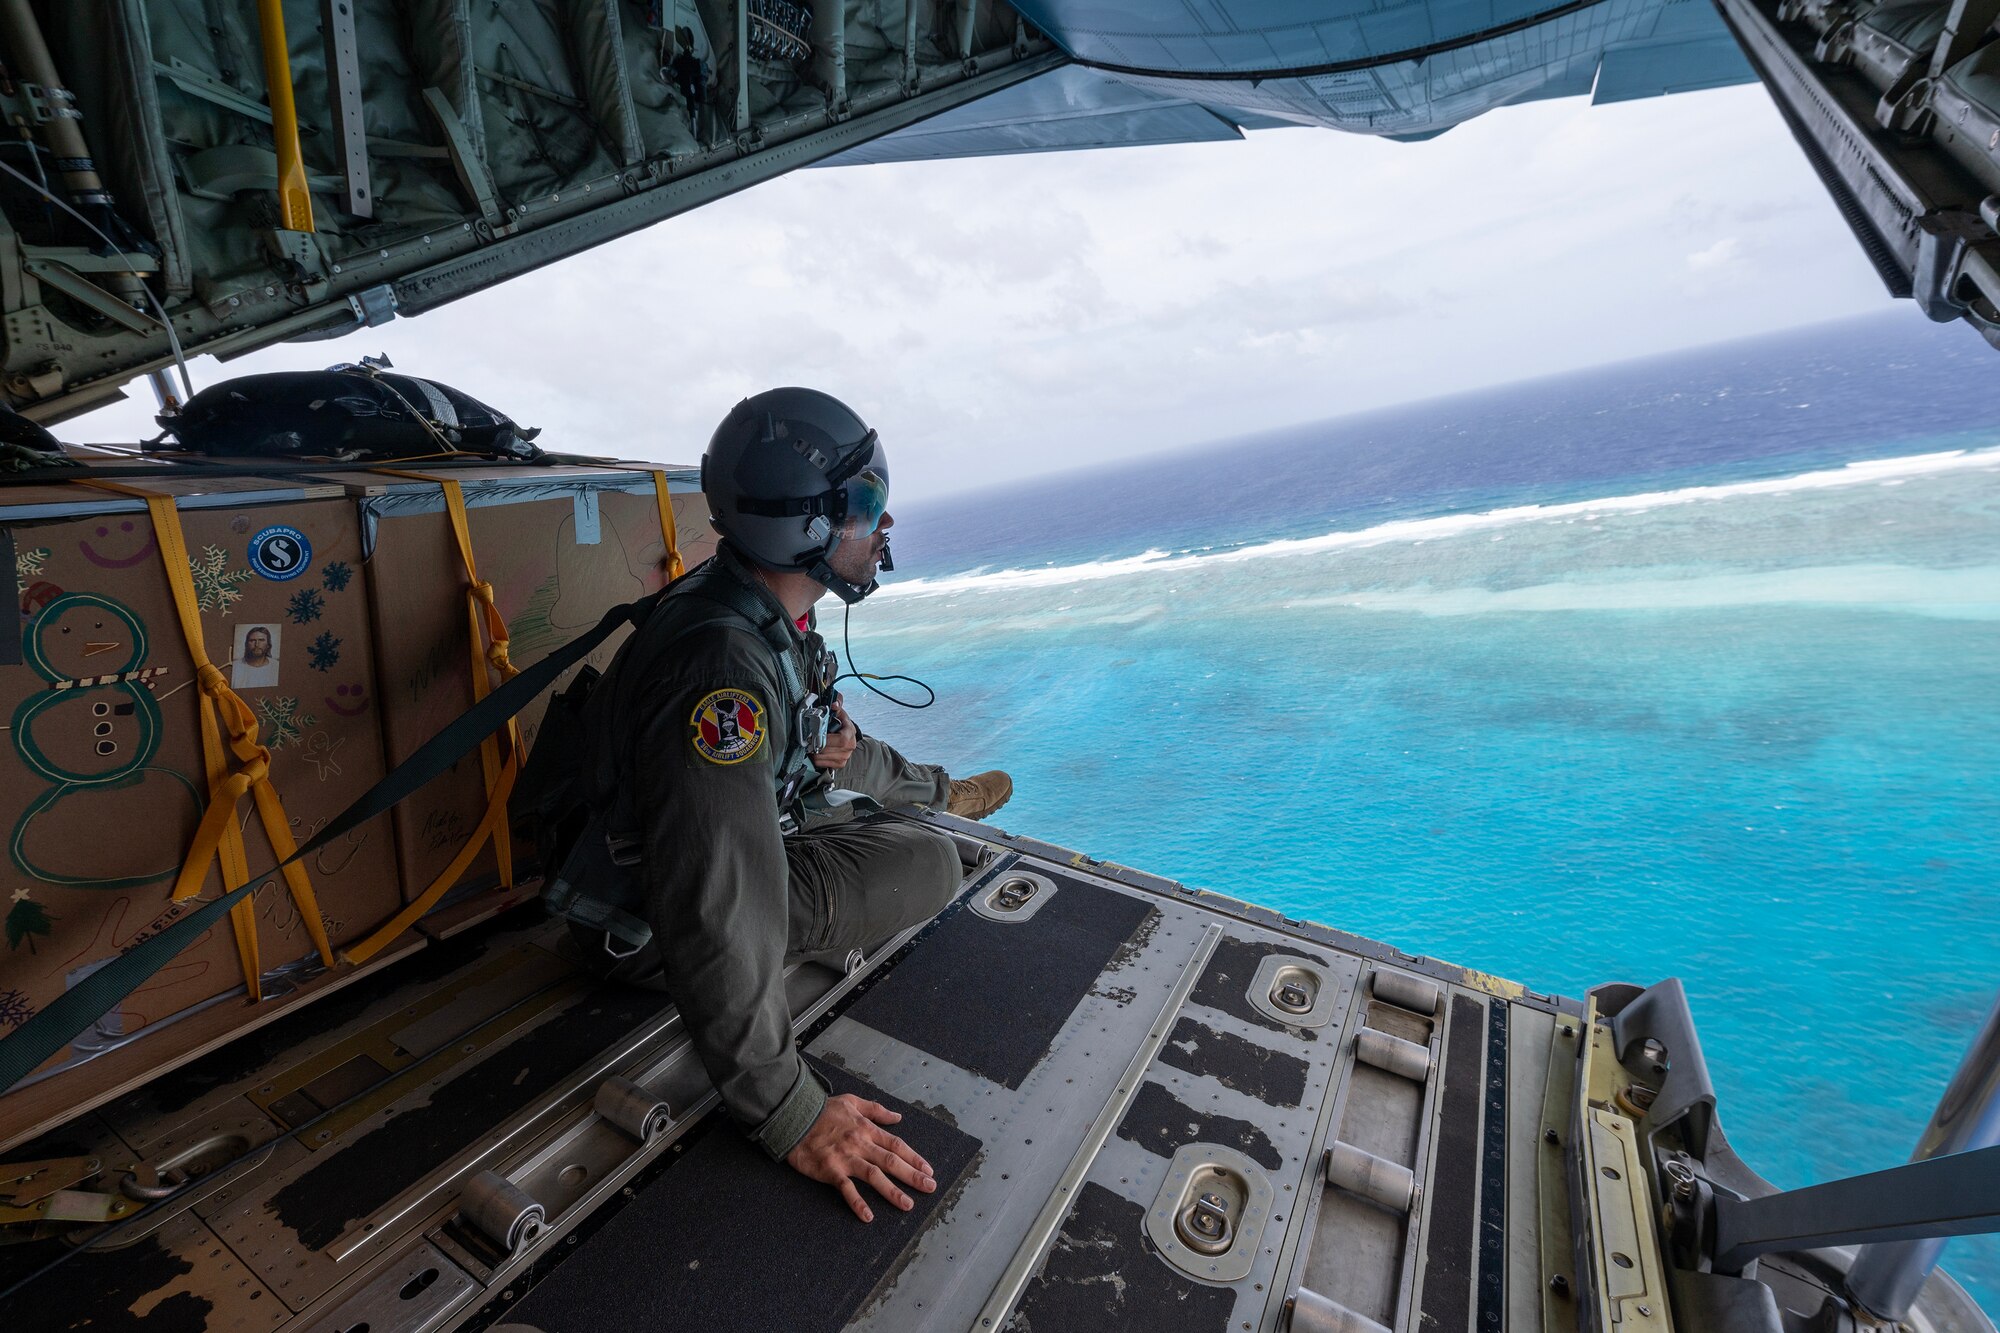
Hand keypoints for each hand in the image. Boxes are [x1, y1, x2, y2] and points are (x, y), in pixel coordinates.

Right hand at [784, 1093, 935, 1221]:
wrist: (794, 1117)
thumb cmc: (822, 1110)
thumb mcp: (852, 1101)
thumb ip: (876, 1110)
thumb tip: (897, 1117)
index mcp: (866, 1129)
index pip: (896, 1145)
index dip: (914, 1158)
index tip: (928, 1170)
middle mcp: (860, 1144)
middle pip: (892, 1161)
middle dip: (913, 1175)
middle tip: (930, 1188)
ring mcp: (846, 1158)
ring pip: (875, 1176)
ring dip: (892, 1191)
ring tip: (908, 1205)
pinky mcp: (830, 1170)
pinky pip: (846, 1189)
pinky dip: (857, 1202)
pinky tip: (868, 1216)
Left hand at [813, 697, 856, 770]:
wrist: (848, 737)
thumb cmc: (842, 726)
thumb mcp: (841, 715)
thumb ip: (837, 708)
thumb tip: (834, 704)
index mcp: (850, 734)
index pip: (840, 740)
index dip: (825, 739)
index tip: (814, 735)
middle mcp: (849, 748)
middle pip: (827, 750)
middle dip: (814, 745)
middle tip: (807, 740)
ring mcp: (844, 758)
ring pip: (821, 758)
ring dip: (813, 752)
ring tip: (811, 745)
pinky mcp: (838, 765)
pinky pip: (821, 764)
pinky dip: (815, 758)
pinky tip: (815, 751)